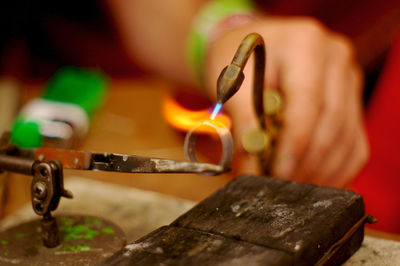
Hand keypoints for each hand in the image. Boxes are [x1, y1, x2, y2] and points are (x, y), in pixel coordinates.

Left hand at [205, 16, 368, 187]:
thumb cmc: (240, 62)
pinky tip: (310, 181)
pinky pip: (353, 145)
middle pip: (331, 122)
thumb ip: (243, 122)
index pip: (308, 101)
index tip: (279, 173)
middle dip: (305, 162)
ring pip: (346, 138)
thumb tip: (251, 166)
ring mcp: (349, 81)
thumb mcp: (232, 84)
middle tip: (281, 186)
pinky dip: (333, 169)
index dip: (295, 142)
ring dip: (319, 170)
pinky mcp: (352, 103)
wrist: (255, 51)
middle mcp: (335, 60)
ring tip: (291, 187)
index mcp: (305, 45)